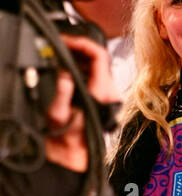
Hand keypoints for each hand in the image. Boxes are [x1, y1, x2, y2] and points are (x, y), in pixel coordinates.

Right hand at [44, 35, 119, 171]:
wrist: (75, 155)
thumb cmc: (68, 138)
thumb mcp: (58, 116)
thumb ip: (61, 94)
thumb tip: (65, 74)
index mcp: (101, 94)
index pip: (100, 56)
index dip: (83, 43)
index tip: (68, 40)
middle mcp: (109, 94)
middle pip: (99, 58)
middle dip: (79, 48)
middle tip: (60, 46)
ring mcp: (109, 96)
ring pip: (98, 65)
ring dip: (80, 57)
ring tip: (61, 56)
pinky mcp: (105, 98)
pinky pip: (96, 74)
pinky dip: (82, 67)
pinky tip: (68, 69)